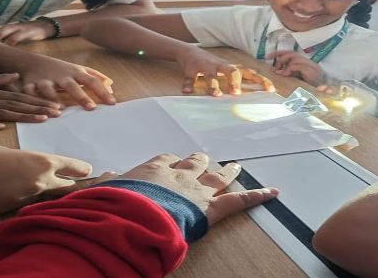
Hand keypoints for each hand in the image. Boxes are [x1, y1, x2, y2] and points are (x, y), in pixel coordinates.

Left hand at [0, 21, 53, 44]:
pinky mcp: (27, 32)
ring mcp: (16, 28)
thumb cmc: (23, 34)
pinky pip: (19, 36)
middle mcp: (6, 27)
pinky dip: (13, 40)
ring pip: (4, 30)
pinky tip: (9, 44)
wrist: (42, 27)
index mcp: (0, 29)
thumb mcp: (10, 37)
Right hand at [0, 142, 93, 215]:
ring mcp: (23, 201)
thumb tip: (38, 173)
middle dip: (75, 187)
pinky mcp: (7, 213)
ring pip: (44, 200)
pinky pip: (22, 208)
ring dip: (47, 197)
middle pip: (68, 189)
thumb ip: (29, 164)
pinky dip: (23, 204)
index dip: (82, 170)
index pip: (73, 168)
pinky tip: (13, 198)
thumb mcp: (11, 153)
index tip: (91, 171)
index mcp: (40, 162)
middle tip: (83, 184)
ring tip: (51, 193)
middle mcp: (37, 183)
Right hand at [19, 57, 115, 109]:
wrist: (34, 62)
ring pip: (48, 89)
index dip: (102, 91)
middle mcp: (61, 76)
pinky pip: (29, 93)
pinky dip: (32, 100)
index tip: (112, 103)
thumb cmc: (62, 70)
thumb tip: (111, 85)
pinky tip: (37, 109)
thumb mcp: (80, 70)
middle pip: (72, 86)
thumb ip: (96, 77)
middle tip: (91, 108)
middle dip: (81, 96)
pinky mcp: (30, 85)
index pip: (92, 82)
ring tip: (61, 109)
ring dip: (54, 98)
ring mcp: (45, 80)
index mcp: (76, 73)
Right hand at [116, 153, 277, 224]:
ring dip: (229, 171)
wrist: (133, 217)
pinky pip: (240, 200)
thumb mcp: (105, 191)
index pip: (168, 159)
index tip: (174, 162)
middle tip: (207, 160)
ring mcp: (198, 190)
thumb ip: (108, 182)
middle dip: (202, 162)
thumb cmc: (116, 206)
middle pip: (196, 163)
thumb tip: (105, 176)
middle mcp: (179, 175)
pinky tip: (272, 192)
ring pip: (219, 177)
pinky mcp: (213, 208)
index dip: (173, 162)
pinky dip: (258, 195)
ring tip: (237, 166)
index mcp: (154, 169)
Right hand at [176, 47, 274, 95]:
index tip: (271, 90)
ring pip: (211, 75)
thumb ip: (240, 80)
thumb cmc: (214, 65)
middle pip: (232, 71)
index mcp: (231, 68)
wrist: (189, 52)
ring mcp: (206, 68)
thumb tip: (256, 91)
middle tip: (237, 94)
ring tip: (216, 95)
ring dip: (213, 85)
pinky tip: (187, 91)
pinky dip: (189, 84)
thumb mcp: (228, 70)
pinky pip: (190, 78)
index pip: (250, 74)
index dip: (261, 81)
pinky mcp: (192, 70)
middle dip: (235, 82)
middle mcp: (220, 66)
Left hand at [268, 50, 328, 87]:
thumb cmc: (308, 92)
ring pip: (294, 58)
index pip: (292, 53)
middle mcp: (310, 63)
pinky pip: (296, 66)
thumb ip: (289, 74)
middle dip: (280, 58)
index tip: (268, 56)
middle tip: (274, 68)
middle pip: (292, 53)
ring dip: (284, 65)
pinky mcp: (311, 71)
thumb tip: (277, 71)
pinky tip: (285, 75)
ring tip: (279, 73)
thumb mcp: (296, 81)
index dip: (279, 53)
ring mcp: (312, 67)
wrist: (321, 99)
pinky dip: (288, 69)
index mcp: (306, 64)